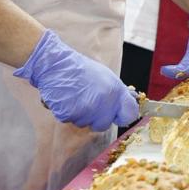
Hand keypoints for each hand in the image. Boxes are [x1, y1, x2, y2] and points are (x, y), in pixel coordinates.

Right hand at [13, 29, 137, 130]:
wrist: (56, 65)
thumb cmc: (81, 69)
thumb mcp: (106, 76)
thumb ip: (118, 93)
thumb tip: (131, 101)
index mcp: (116, 91)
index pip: (130, 114)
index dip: (122, 116)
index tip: (117, 115)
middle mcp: (104, 102)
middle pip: (104, 124)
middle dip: (96, 118)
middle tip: (88, 102)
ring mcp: (87, 110)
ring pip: (85, 124)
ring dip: (80, 115)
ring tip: (75, 96)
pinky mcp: (70, 114)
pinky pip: (70, 120)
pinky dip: (67, 113)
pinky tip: (66, 99)